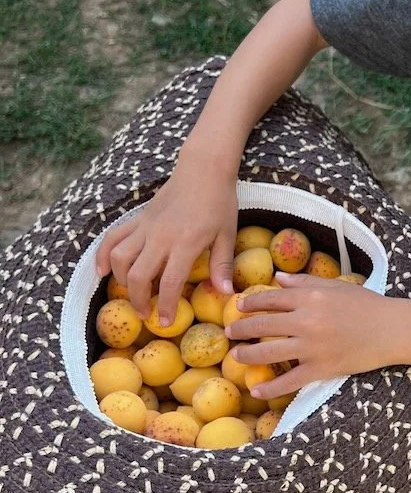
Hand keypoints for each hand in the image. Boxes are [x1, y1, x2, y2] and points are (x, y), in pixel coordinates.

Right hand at [95, 158, 237, 323]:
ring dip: (122, 280)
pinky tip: (101, 271)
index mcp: (185, 243)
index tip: (165, 323)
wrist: (202, 169)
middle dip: (139, 300)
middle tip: (146, 314)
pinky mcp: (138, 218)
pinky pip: (113, 238)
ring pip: (119, 257)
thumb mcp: (227, 234)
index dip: (166, 306)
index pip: (170, 282)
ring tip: (132, 293)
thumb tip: (225, 293)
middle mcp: (160, 236)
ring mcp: (145, 226)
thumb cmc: (219, 202)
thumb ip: (222, 264)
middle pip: (139, 275)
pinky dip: (102, 255)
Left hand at [225, 272, 397, 398]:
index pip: (271, 299)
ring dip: (247, 355)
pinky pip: (289, 381)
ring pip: (269, 353)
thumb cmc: (366, 305)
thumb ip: (306, 281)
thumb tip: (278, 277)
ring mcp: (313, 347)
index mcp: (311, 297)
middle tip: (229, 332)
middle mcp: (307, 320)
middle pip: (263, 325)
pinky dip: (270, 388)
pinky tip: (256, 390)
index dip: (250, 303)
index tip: (238, 307)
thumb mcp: (336, 286)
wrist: (392, 330)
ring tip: (235, 356)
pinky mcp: (321, 368)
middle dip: (241, 329)